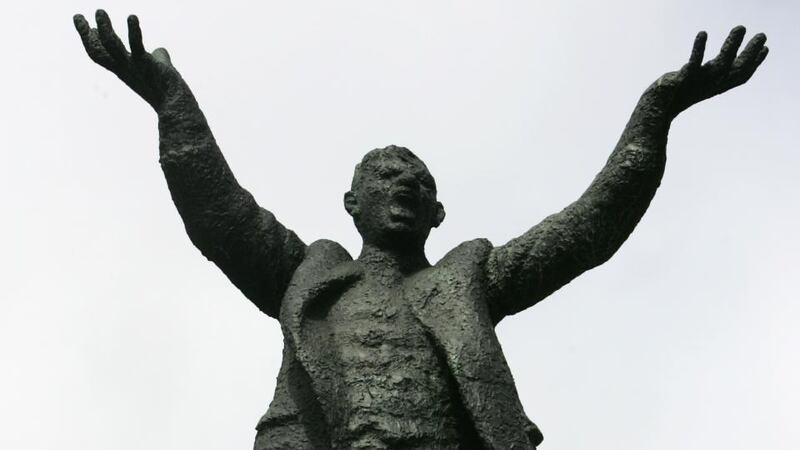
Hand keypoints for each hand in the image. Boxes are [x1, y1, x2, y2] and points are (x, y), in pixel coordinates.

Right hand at [74, 10, 181, 110]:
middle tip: (78, 16)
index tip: (89, 27)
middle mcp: (125, 69)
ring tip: (99, 12)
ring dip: (105, 28)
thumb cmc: (168, 89)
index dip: (92, 41)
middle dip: (85, 35)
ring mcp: (134, 66)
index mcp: (124, 70)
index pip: (102, 55)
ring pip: (112, 46)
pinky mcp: (147, 64)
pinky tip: (132, 17)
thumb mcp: (159, 70)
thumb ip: (157, 58)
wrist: (176, 104)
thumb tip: (159, 50)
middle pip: (98, 52)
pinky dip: (134, 31)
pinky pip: (137, 45)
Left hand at [653, 26, 767, 117]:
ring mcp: (698, 83)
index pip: (741, 77)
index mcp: (716, 86)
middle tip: (762, 34)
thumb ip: (714, 70)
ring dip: (732, 45)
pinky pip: (693, 63)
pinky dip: (699, 48)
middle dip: (751, 52)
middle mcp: (710, 86)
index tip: (766, 48)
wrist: (656, 110)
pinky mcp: (682, 80)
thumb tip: (730, 57)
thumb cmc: (678, 93)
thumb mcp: (700, 81)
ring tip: (741, 27)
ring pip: (721, 64)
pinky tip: (703, 33)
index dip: (755, 64)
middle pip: (737, 69)